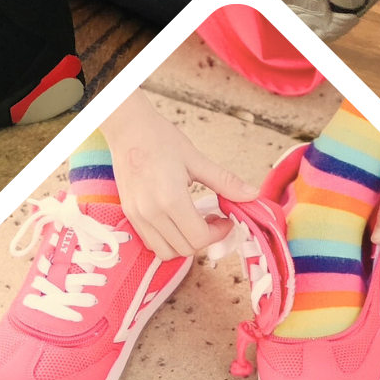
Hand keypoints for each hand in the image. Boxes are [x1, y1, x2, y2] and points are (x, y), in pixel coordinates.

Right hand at [98, 92, 260, 260]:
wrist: (127, 128)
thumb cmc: (159, 138)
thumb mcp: (196, 159)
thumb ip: (225, 182)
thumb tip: (252, 194)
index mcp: (170, 199)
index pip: (199, 237)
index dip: (219, 233)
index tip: (226, 220)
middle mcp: (151, 212)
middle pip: (184, 249)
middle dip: (205, 239)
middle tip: (214, 220)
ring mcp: (137, 215)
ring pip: (166, 252)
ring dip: (184, 244)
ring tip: (194, 222)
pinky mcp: (129, 214)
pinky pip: (150, 241)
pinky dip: (167, 240)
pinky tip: (176, 220)